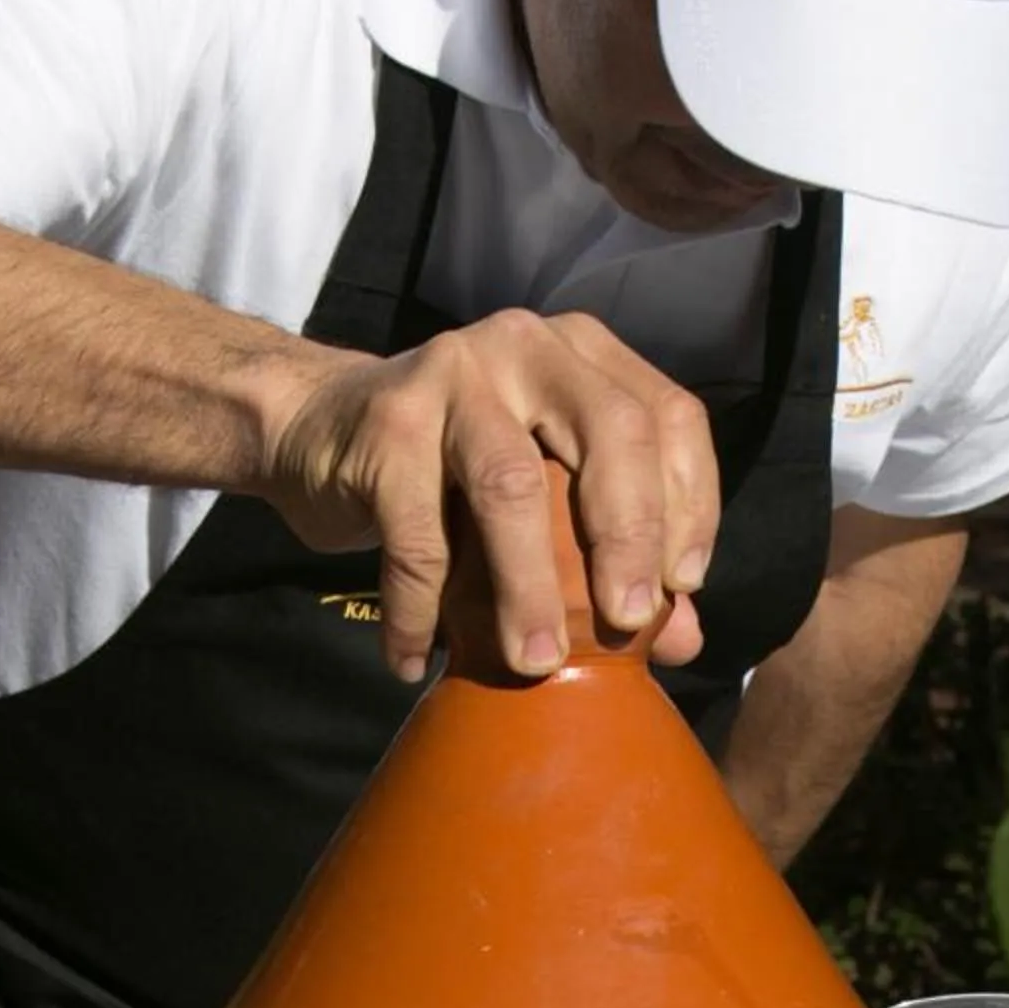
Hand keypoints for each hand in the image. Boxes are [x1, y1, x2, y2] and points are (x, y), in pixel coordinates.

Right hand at [254, 309, 717, 681]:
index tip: (681, 588)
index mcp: (582, 355)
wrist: (318, 427)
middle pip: (609, 434)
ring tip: (534, 662)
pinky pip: (417, 534)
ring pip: (511, 484)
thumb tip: (683, 642)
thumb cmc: (450, 471)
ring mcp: (451, 374)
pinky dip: (420, 609)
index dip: (690, 504)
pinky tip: (415, 660)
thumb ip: (612, 556)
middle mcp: (525, 346)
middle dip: (628, 538)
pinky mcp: (385, 422)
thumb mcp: (541, 499)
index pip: (667, 417)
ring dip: (527, 586)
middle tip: (628, 623)